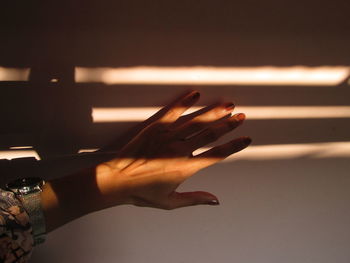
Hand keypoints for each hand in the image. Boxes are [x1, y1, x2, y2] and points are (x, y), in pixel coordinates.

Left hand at [95, 90, 250, 209]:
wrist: (115, 180)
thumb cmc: (141, 193)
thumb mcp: (170, 202)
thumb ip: (194, 199)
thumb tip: (216, 200)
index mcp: (185, 168)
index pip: (216, 155)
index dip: (233, 146)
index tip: (246, 138)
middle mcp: (179, 150)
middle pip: (210, 134)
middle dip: (228, 124)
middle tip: (241, 116)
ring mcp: (167, 136)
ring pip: (196, 122)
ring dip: (213, 112)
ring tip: (228, 105)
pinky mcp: (154, 128)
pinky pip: (173, 112)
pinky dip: (184, 103)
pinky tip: (195, 94)